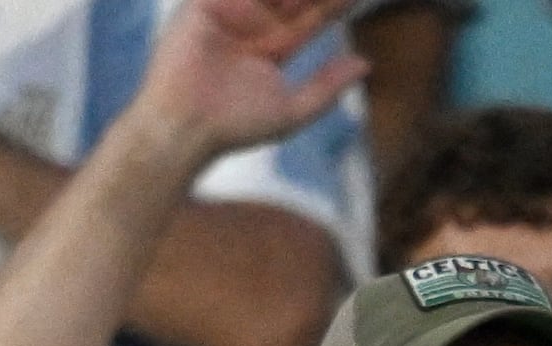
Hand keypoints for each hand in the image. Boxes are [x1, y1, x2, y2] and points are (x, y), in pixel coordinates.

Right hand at [123, 0, 363, 155]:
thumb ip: (327, 86)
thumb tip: (365, 64)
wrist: (185, 127)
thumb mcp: (292, 110)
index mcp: (274, 44)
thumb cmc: (234, 127)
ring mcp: (229, 9)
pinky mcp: (204, 4)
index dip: (336, 5)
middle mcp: (253, 22)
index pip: (312, 16)